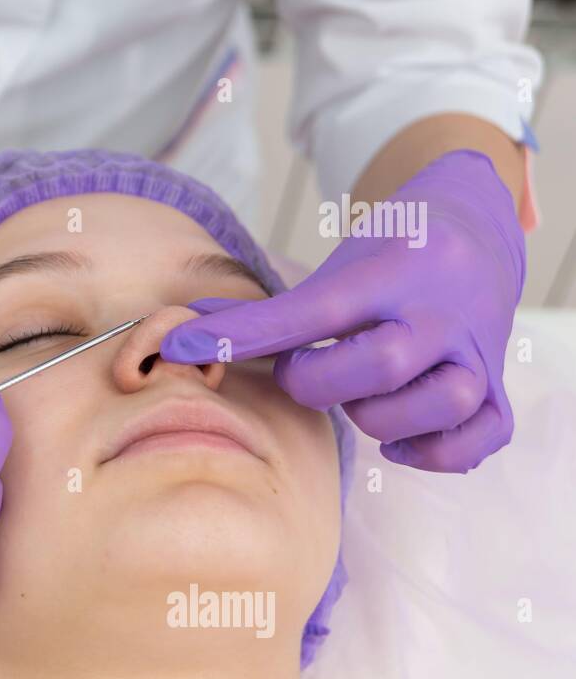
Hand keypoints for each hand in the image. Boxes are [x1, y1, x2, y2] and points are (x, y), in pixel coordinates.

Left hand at [160, 150, 525, 472]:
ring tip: (358, 398)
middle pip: (383, 366)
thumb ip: (266, 310)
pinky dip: (435, 451)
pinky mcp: (498, 386)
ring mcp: (479, 351)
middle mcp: (444, 312)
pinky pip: (480, 437)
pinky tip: (398, 439)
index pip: (310, 311)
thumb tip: (180, 334)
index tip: (183, 346)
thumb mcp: (335, 266)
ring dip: (381, 417)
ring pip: (441, 404)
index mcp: (394, 271)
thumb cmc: (391, 254)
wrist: (478, 227)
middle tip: (306, 371)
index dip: (244, 335)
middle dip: (322, 383)